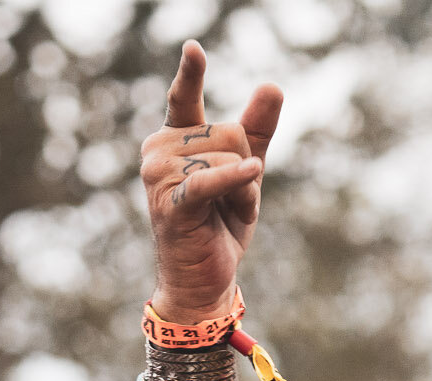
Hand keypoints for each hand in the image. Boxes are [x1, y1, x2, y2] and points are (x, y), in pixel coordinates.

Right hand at [144, 42, 282, 323]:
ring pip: (230, 158)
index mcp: (174, 138)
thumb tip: (272, 86)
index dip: (191, 74)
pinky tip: (251, 174)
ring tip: (222, 215)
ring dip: (244, 192)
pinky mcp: (172, 202)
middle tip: (230, 202)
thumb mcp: (246, 173)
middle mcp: (159, 149)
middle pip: (231, 133)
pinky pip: (212, 180)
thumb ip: (258, 130)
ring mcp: (159, 175)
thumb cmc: (220, 225)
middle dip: (247, 168)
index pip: (185, 99)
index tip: (194, 49)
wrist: (203, 281)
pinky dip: (234, 180)